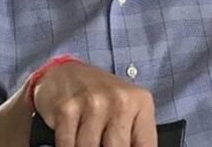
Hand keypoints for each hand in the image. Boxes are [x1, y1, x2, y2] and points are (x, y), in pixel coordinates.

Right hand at [33, 62, 156, 146]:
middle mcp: (119, 100)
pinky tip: (73, 142)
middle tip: (102, 144)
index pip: (146, 146)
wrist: (65, 72)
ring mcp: (93, 104)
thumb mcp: (128, 110)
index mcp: (140, 102)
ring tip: (89, 141)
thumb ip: (134, 136)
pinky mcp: (67, 109)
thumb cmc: (100, 96)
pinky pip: (68, 146)